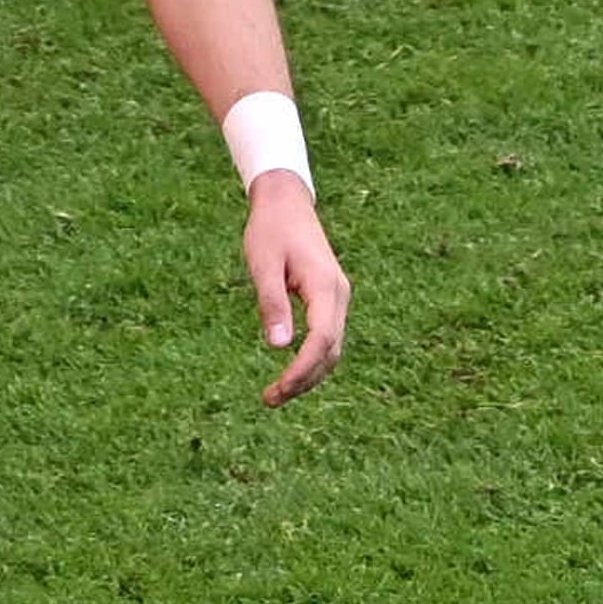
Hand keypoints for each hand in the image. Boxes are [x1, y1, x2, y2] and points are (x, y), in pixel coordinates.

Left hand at [245, 174, 348, 404]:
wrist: (286, 204)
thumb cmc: (270, 231)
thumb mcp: (263, 265)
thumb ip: (271, 303)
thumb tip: (277, 345)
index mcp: (325, 286)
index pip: (322, 339)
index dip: (302, 369)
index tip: (279, 389)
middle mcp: (339, 295)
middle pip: (330, 350)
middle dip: (304, 379)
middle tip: (270, 399)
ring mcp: (338, 297)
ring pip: (331, 347)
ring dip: (308, 374)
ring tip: (275, 394)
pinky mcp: (329, 299)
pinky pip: (327, 337)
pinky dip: (312, 359)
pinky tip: (290, 373)